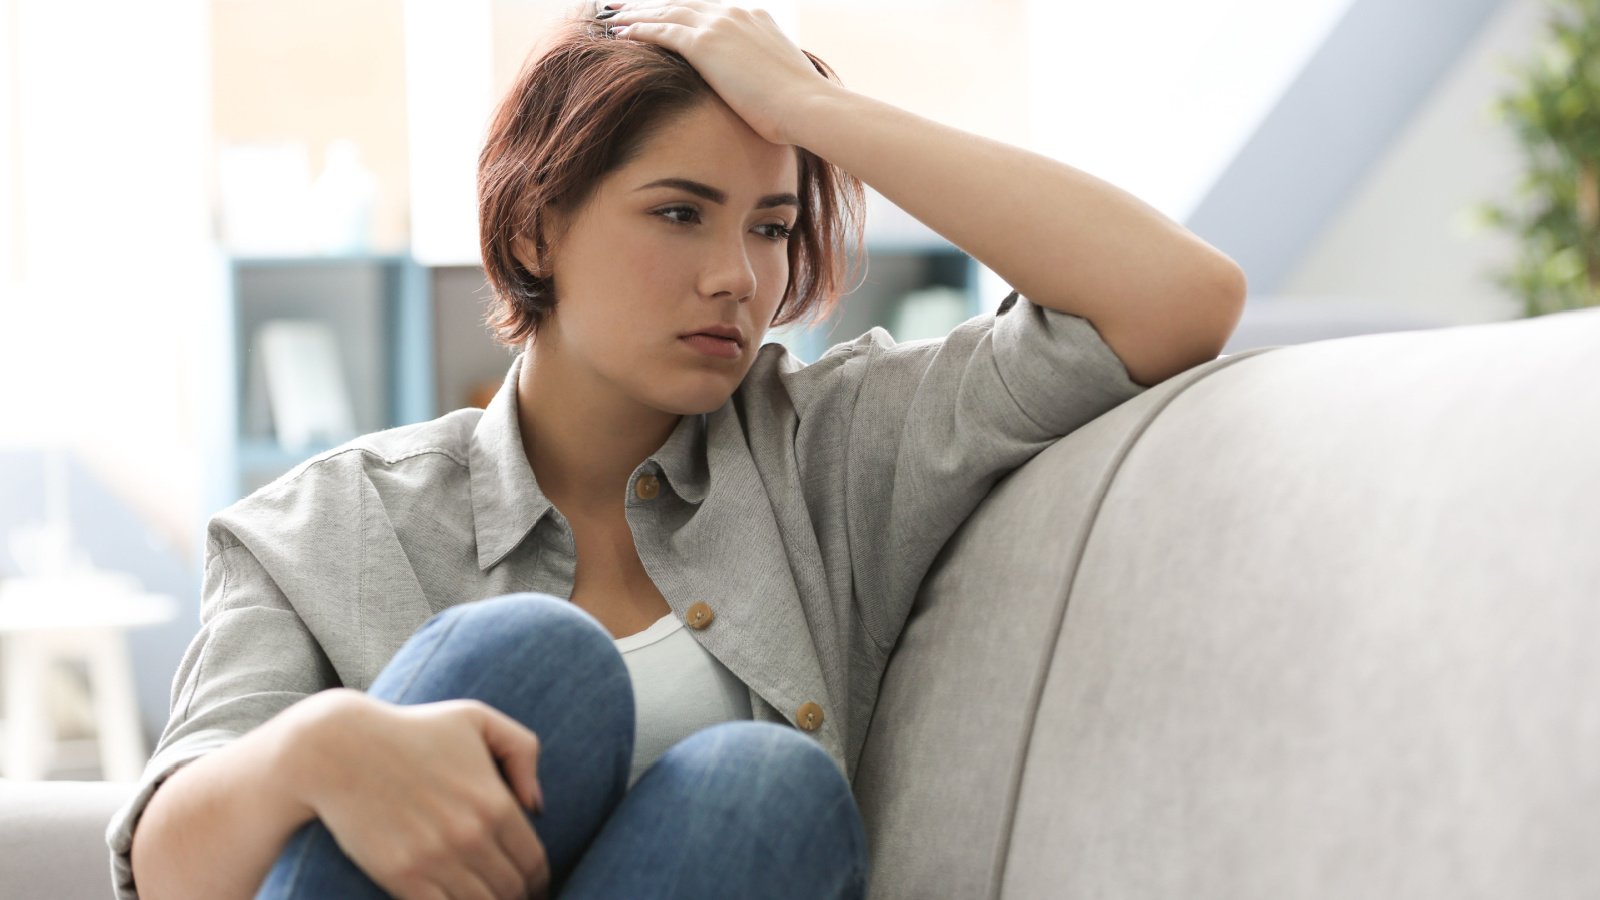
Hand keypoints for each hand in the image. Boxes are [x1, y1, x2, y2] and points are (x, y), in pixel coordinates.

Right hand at [286, 689, 549, 899]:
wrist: (338, 749)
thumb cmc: (410, 730)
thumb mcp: (475, 718)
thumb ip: (522, 751)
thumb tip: (536, 806)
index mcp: (496, 802)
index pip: (534, 863)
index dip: (538, 880)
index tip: (532, 885)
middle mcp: (471, 836)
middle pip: (511, 891)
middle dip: (516, 897)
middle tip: (510, 895)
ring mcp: (435, 860)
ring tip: (482, 897)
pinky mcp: (401, 877)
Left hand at [600, 0, 841, 144]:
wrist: (806, 105)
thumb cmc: (799, 106)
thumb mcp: (780, 80)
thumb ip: (761, 73)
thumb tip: (755, 91)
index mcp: (755, 18)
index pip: (708, 9)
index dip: (681, 10)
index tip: (664, 12)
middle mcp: (735, 14)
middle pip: (682, 3)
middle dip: (652, 5)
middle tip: (626, 7)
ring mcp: (719, 26)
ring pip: (667, 12)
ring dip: (638, 14)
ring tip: (614, 17)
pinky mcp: (705, 44)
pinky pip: (662, 31)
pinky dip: (640, 30)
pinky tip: (621, 34)